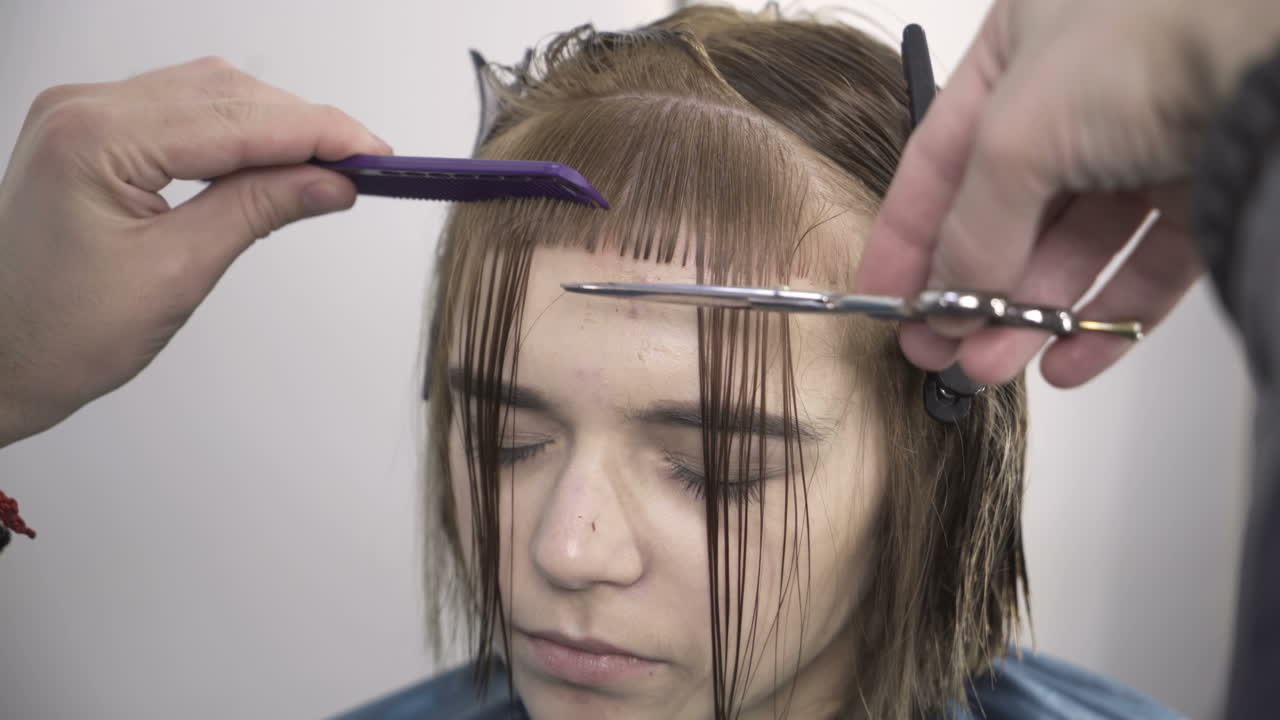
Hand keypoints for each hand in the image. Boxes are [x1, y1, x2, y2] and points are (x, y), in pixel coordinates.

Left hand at [0, 56, 390, 445]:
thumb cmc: (59, 334)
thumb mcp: (177, 273)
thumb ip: (259, 210)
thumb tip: (331, 181)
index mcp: (97, 139)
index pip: (239, 119)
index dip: (320, 132)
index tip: (378, 153)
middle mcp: (85, 108)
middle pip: (227, 93)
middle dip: (304, 125)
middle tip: (367, 166)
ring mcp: (84, 116)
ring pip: (209, 95)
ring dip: (274, 126)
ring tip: (329, 167)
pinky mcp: (92, 134)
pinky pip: (181, 112)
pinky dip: (237, 133)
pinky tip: (272, 161)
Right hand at [857, 0, 1279, 386]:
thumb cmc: (1147, 41)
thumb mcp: (1017, 137)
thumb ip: (972, 227)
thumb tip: (951, 300)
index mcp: (1016, 47)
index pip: (939, 157)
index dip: (906, 234)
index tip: (884, 300)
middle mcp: (1078, 89)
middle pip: (1008, 210)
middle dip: (971, 288)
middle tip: (939, 350)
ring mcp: (1147, 136)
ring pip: (1076, 245)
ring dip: (1030, 312)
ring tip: (993, 368)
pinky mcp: (1207, 185)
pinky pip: (1146, 263)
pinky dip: (1107, 318)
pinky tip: (1069, 362)